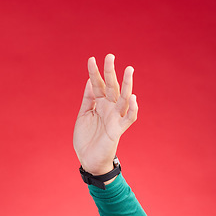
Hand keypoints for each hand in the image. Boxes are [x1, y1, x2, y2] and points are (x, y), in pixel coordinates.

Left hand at [73, 54, 137, 175]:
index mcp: (100, 104)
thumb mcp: (83, 115)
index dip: (95, 73)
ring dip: (126, 84)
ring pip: (123, 99)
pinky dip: (132, 109)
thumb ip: (88, 99)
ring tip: (129, 69)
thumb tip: (89, 80)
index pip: (98, 85)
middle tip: (110, 56)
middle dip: (110, 72)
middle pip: (111, 87)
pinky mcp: (118, 130)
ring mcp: (115, 118)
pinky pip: (128, 118)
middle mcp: (109, 108)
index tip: (91, 59)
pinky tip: (132, 97)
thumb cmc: (86, 138)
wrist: (88, 159)